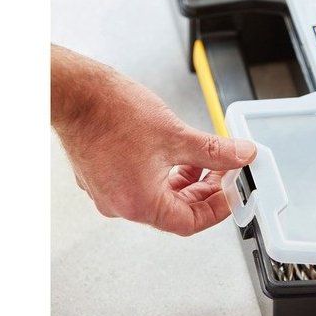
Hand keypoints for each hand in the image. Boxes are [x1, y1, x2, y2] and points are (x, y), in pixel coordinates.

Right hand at [51, 46, 256, 234]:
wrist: (75, 93)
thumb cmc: (112, 113)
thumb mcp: (176, 134)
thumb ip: (214, 151)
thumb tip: (240, 155)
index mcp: (140, 203)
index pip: (190, 223)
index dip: (216, 209)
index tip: (230, 194)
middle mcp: (120, 204)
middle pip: (173, 211)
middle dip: (201, 191)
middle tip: (221, 172)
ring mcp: (107, 191)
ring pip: (155, 196)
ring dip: (181, 180)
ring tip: (198, 158)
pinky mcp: (99, 176)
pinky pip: (137, 183)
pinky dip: (159, 172)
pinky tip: (170, 150)